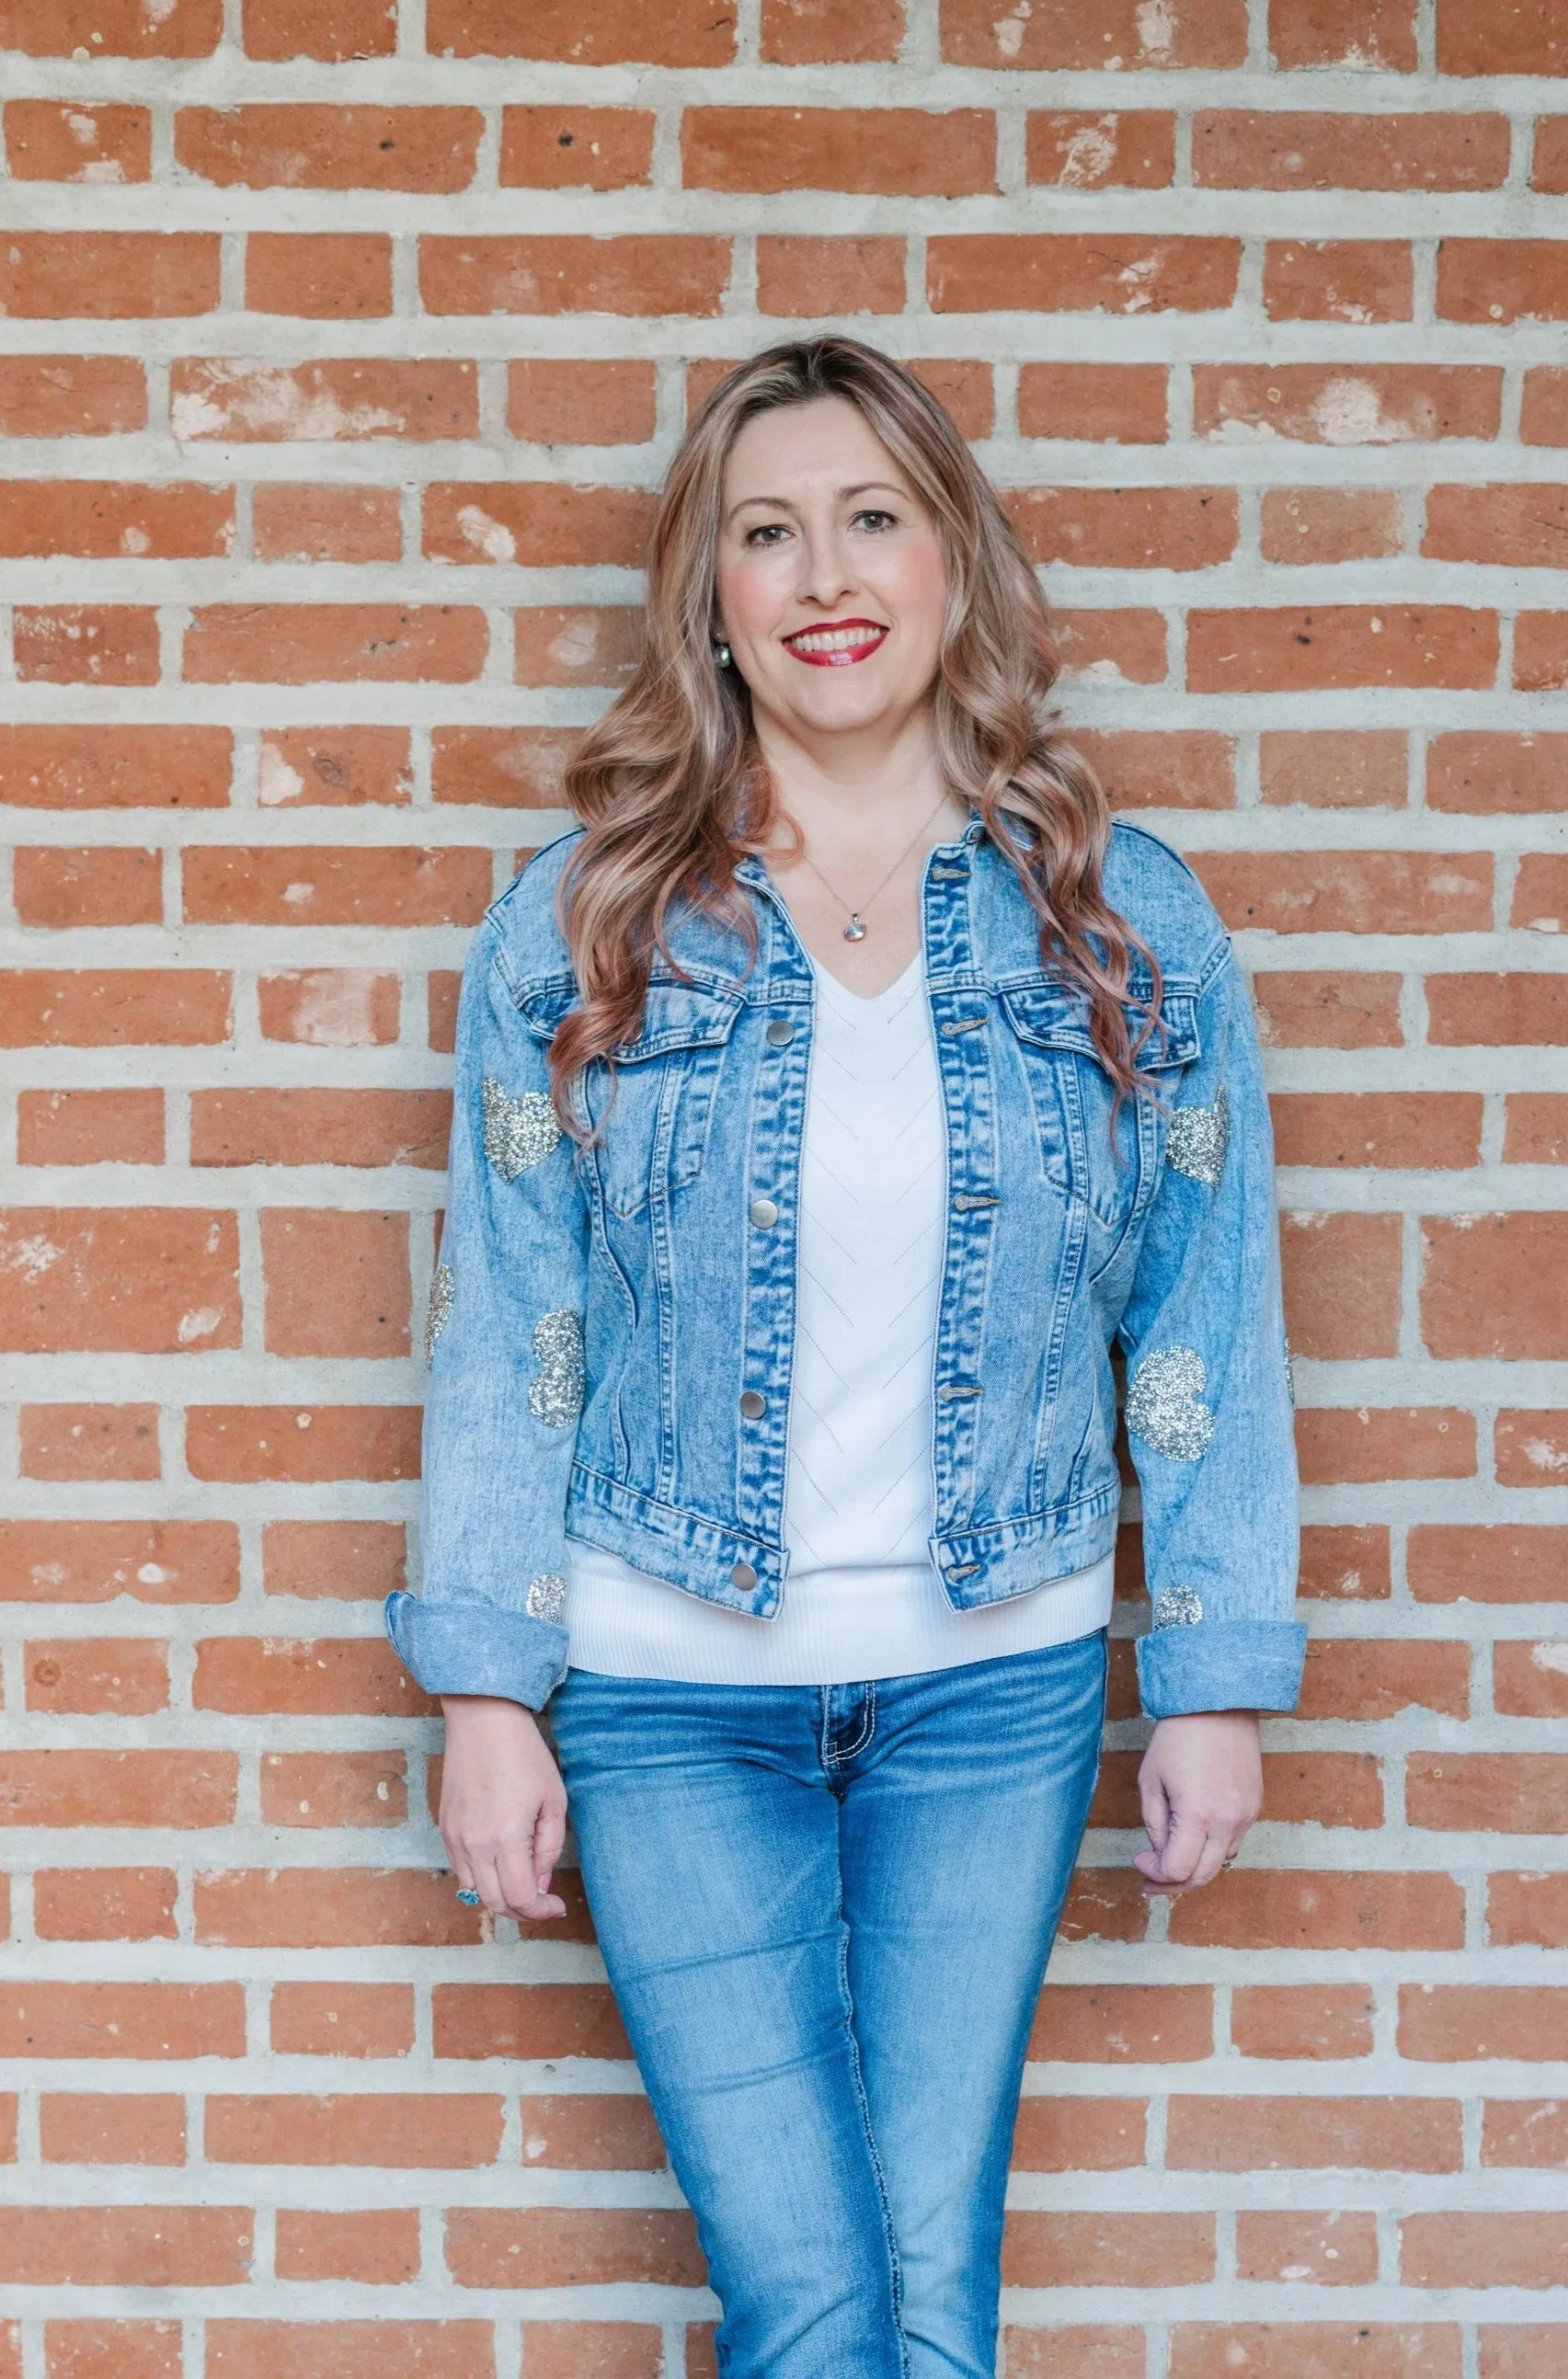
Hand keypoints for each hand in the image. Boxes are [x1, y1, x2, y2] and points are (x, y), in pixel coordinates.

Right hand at [439, 1695, 567, 1921]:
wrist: (483, 1720)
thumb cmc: (524, 1755)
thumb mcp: (553, 1800)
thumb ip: (549, 1848)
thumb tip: (541, 1884)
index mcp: (505, 1838)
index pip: (520, 1898)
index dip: (541, 1911)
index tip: (556, 1907)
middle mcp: (474, 1844)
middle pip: (494, 1903)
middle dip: (522, 1911)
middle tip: (542, 1903)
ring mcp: (455, 1837)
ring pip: (473, 1891)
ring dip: (499, 1898)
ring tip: (522, 1885)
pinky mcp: (445, 1827)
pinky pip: (460, 1869)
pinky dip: (481, 1879)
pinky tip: (500, 1865)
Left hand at [1133, 1710, 1261, 1895]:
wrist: (1218, 1705)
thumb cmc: (1177, 1738)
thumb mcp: (1150, 1781)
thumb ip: (1154, 1825)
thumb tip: (1160, 1855)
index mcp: (1197, 1815)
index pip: (1177, 1870)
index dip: (1155, 1874)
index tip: (1140, 1860)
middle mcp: (1227, 1822)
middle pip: (1202, 1877)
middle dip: (1172, 1883)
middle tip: (1150, 1879)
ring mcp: (1246, 1816)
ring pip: (1220, 1862)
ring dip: (1194, 1868)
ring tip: (1170, 1860)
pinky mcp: (1254, 1807)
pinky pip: (1233, 1842)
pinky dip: (1212, 1848)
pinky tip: (1193, 1838)